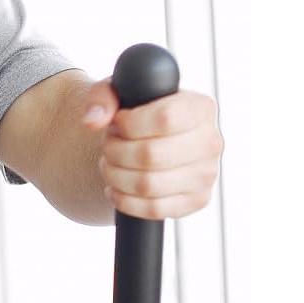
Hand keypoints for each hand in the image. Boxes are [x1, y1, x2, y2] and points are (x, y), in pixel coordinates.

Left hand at [82, 82, 222, 219]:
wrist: (151, 141)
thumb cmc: (136, 113)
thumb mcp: (117, 93)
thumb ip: (102, 97)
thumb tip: (93, 121)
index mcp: (200, 108)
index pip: (165, 118)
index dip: (129, 124)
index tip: (117, 123)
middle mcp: (211, 141)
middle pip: (150, 155)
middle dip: (115, 152)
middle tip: (108, 146)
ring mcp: (206, 174)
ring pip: (148, 185)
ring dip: (115, 176)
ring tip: (109, 164)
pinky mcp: (197, 200)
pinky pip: (154, 209)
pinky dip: (124, 201)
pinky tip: (115, 189)